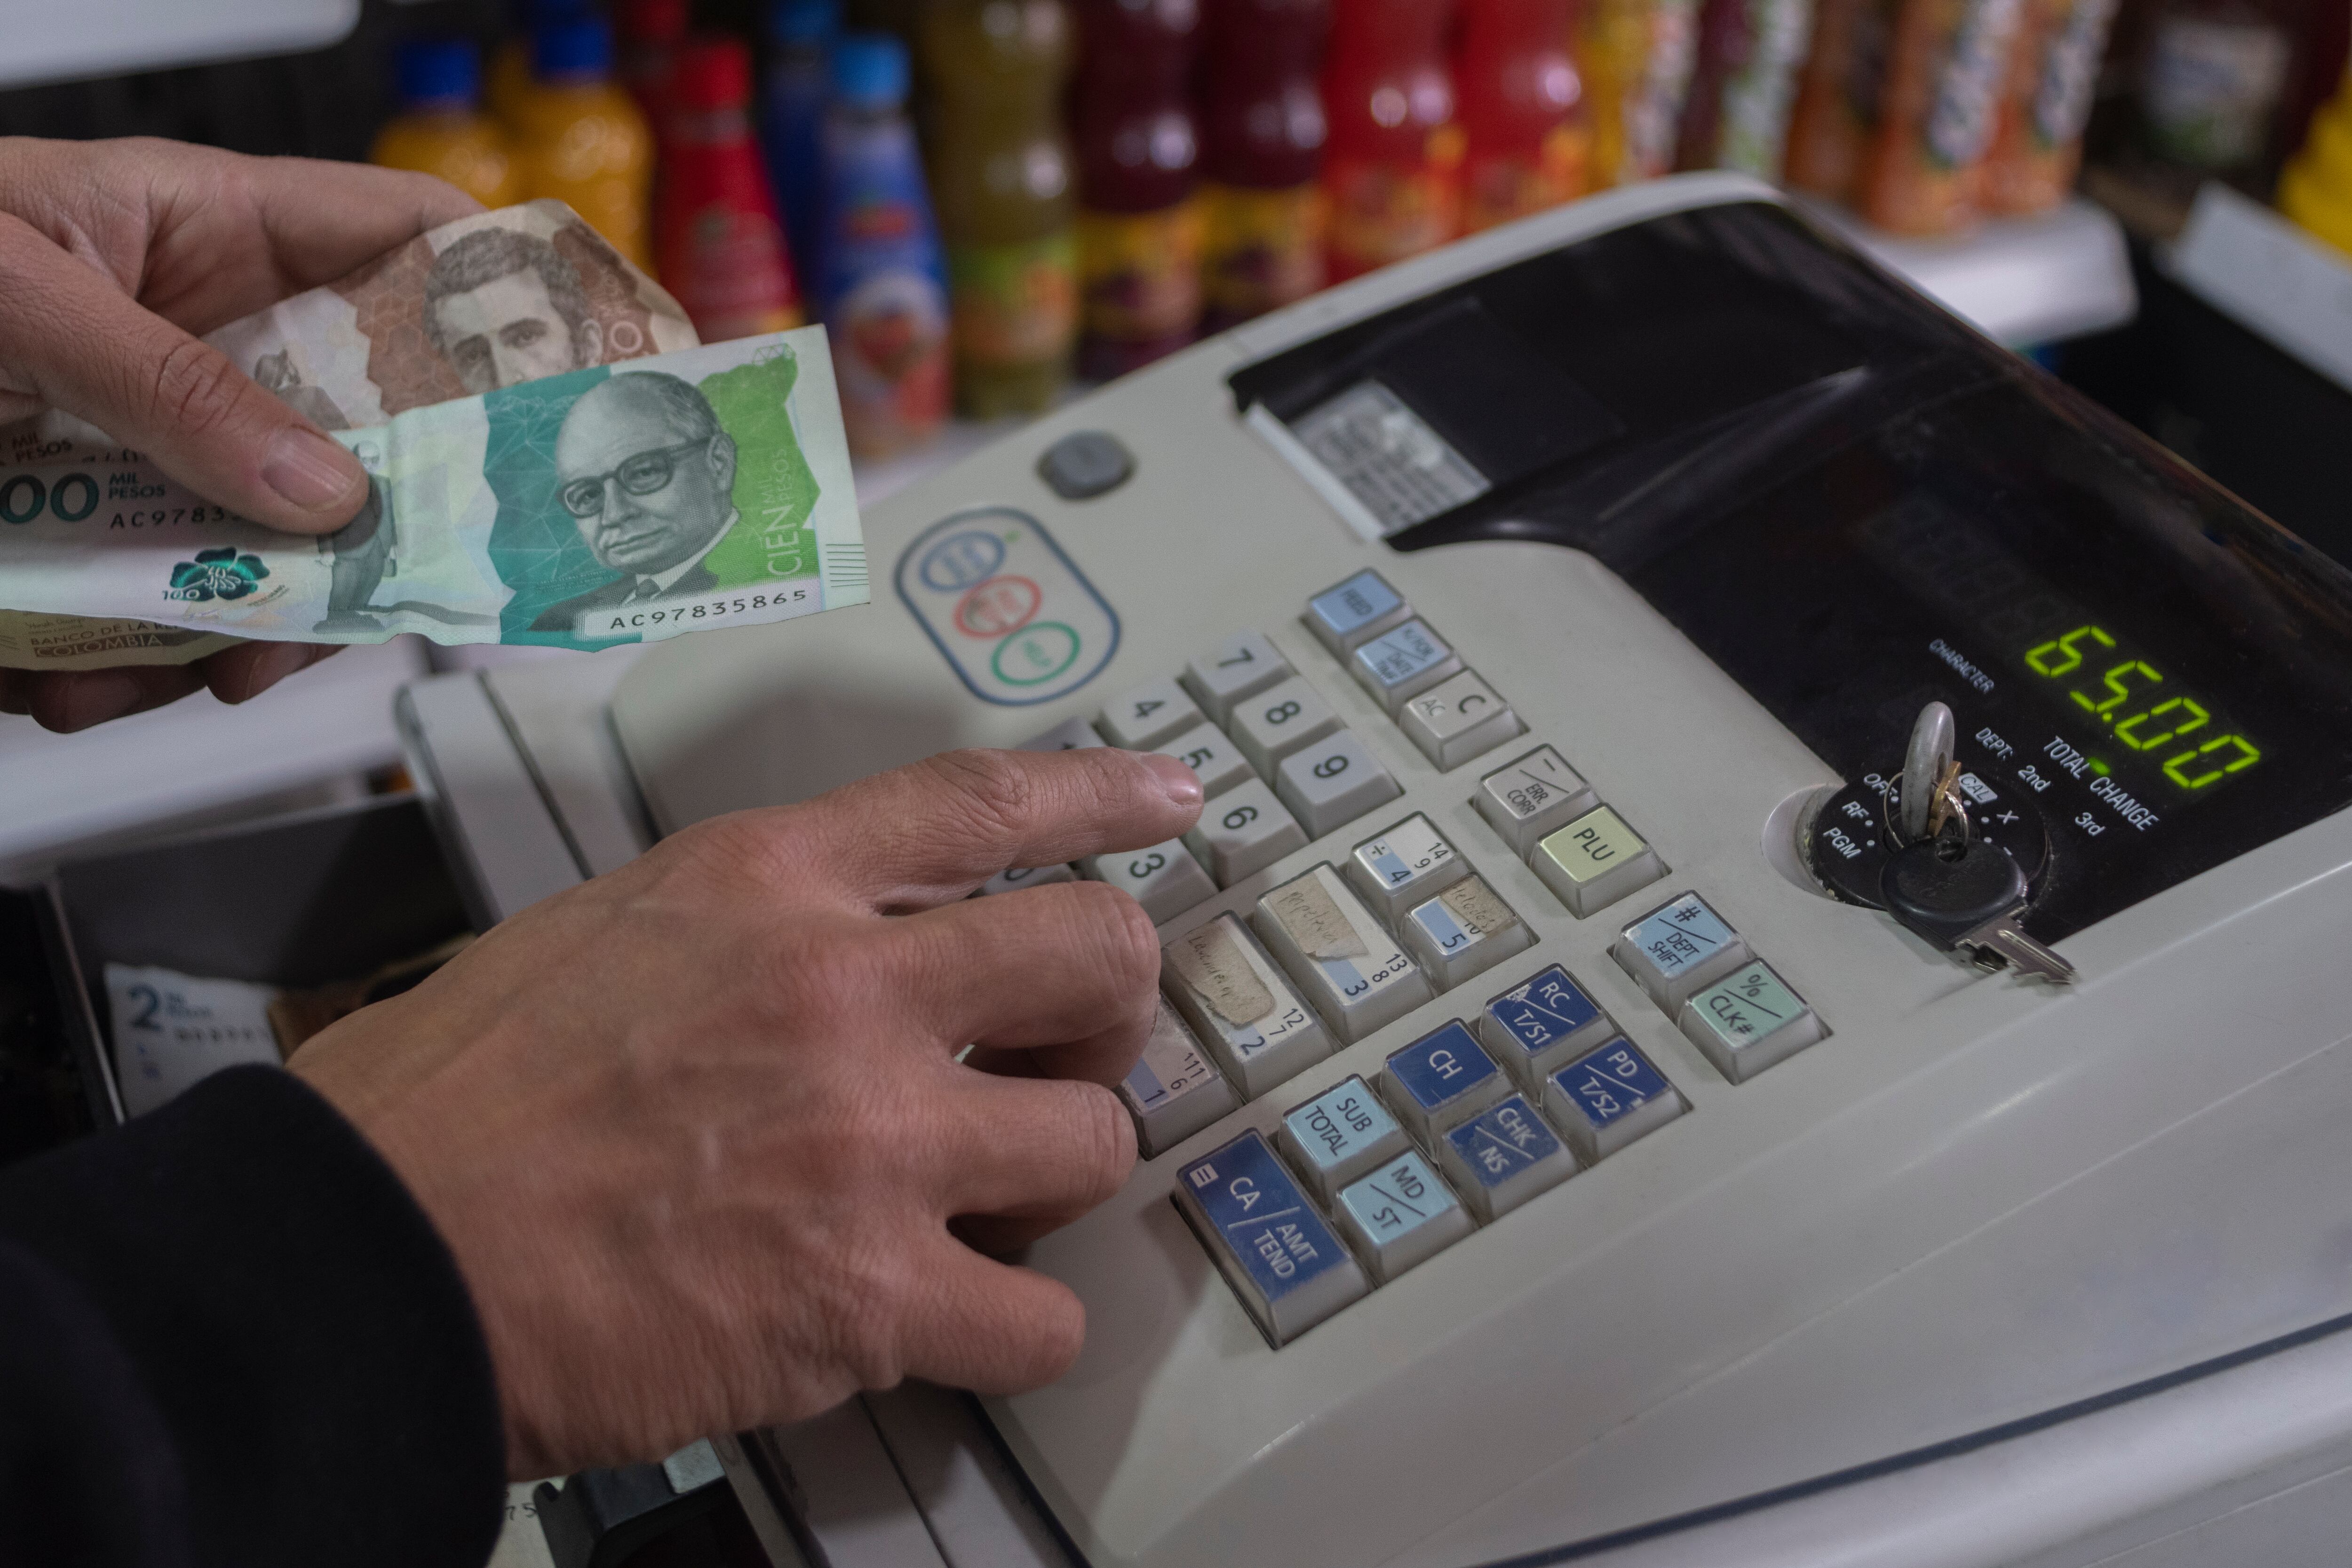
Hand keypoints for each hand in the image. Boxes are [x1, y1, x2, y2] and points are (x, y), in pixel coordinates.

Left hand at [0, 136, 481, 731]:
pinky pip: (159, 609)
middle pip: (369, 433)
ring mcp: (149, 443)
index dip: (523, 303)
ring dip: (237, 625)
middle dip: (375, 530)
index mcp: (207, 230)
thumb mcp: (11, 300)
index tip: (594, 389)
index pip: (416, 243)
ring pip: (270, 548)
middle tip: (378, 596)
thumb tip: (323, 488)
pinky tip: (69, 675)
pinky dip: (125, 664)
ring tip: (178, 663)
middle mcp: (201, 340)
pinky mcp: (86, 533)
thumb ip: (171, 386)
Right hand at [289, 746, 1205, 1477]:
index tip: (1171, 802)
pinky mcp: (865, 1299)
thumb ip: (751, 921)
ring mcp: (868, 1146)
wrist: (364, 1261)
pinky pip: (1045, 1318)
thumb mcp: (602, 933)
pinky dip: (1024, 1326)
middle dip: (1112, 1009)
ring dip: (1056, 1177)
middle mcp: (841, 992)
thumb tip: (849, 939)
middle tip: (1066, 1053)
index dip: (1104, 793)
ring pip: (1095, 1141)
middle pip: (1096, 956)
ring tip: (979, 1201)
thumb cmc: (448, 1107)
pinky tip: (966, 1320)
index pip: (985, 799)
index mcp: (766, 885)